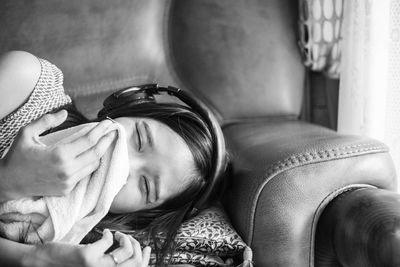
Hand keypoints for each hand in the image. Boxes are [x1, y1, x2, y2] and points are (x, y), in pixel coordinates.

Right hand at [0, 110, 115, 199]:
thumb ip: (46, 121)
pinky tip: (93, 155)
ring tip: (105, 142)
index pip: (89, 140)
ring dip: (101, 153)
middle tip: (114, 131)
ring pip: (94, 165)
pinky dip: (91, 164)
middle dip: (107, 140)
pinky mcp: (66, 190)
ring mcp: (68, 182)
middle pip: (96, 153)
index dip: (101, 130)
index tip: (108, 123)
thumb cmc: (17, 156)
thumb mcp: (27, 133)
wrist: (8, 183)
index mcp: (59, 154)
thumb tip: (64, 113)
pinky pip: (85, 174)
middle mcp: (67, 170)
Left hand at [22, 229, 150, 266]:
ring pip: (126, 251)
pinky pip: (108, 241)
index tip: (147, 248)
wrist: (43, 264)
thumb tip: (135, 250)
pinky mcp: (87, 257)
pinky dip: (108, 234)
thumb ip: (112, 263)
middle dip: (135, 245)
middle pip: (135, 261)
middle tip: (126, 238)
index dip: (146, 259)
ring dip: (125, 238)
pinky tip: (104, 233)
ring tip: (117, 234)